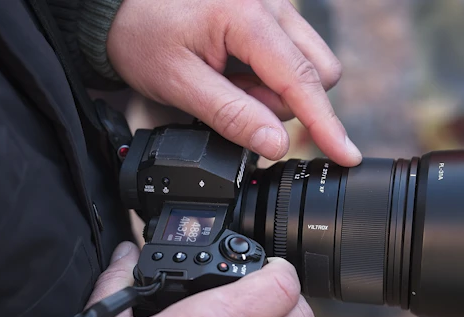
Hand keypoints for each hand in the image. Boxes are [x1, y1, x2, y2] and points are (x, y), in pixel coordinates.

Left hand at [107, 0, 361, 165]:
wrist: (119, 4)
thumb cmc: (142, 34)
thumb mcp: (179, 83)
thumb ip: (231, 115)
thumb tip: (276, 145)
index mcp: (248, 18)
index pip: (302, 80)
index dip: (325, 123)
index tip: (344, 154)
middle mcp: (271, 4)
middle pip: (318, 70)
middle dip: (286, 102)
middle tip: (234, 99)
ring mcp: (273, 4)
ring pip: (307, 63)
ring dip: (275, 88)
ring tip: (227, 80)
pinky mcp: (268, 11)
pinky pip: (288, 52)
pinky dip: (266, 73)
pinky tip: (233, 69)